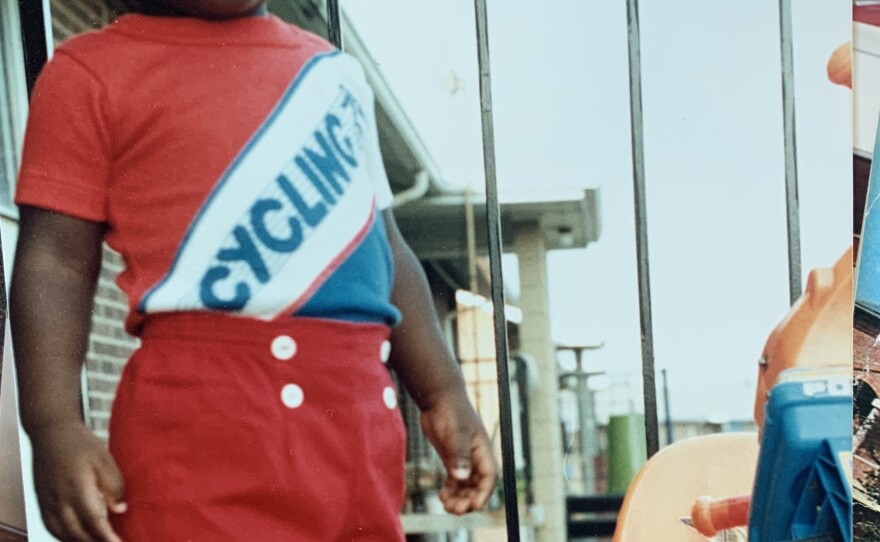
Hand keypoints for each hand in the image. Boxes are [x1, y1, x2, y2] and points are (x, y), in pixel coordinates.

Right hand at [29, 422, 126, 541]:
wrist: (51, 432)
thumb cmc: (80, 443)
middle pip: (78, 534)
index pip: (94, 522)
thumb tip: (121, 509)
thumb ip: (114, 485)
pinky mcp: (43, 502)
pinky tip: (78, 537)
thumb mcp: (104, 459)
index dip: (107, 538)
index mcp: (77, 489)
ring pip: (63, 535)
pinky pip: (52, 528)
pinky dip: (65, 537)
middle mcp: (60, 501)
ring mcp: (48, 503)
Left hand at [420, 392, 497, 514]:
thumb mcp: (455, 433)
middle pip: (478, 486)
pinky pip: (455, 481)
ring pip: (466, 486)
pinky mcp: (452, 458)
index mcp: (483, 451)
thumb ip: (458, 455)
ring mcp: (464, 458)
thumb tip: (461, 478)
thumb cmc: (450, 412)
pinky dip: (450, 491)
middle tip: (455, 510)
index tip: (473, 505)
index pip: (489, 477)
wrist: (438, 398)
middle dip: (469, 500)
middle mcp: (476, 457)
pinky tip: (442, 497)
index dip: (484, 493)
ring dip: (459, 498)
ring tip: (446, 506)